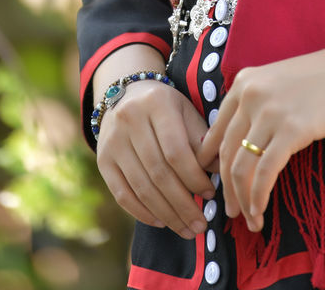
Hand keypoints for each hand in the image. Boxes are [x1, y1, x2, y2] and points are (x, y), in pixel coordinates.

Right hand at [96, 80, 214, 237]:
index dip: (194, 177)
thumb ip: (202, 139)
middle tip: (200, 225)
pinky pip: (122, 194)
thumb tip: (221, 171)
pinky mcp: (102, 160)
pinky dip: (142, 212)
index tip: (210, 194)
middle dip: (182, 204)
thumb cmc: (166, 107)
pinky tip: (161, 222)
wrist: (127, 94)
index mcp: (156, 103)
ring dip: (166, 214)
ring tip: (186, 229)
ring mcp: (113, 141)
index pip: (176, 150)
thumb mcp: (186, 112)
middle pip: (158, 172)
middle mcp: (130, 120)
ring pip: (141, 187)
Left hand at [197, 40, 324, 232]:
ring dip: (241, 199)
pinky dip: (259, 197)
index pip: (218, 130)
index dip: (212, 162)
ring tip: (248, 220)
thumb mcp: (281, 82)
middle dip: (226, 188)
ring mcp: (270, 112)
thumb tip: (245, 142)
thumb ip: (259, 103)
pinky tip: (260, 212)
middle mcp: (250, 94)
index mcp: (244, 81)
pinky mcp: (292, 130)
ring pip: (242, 167)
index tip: (215, 183)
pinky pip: (266, 172)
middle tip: (231, 211)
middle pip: (226, 152)